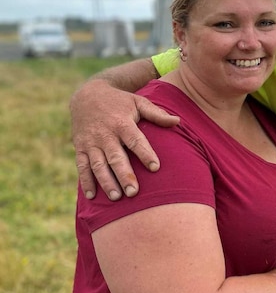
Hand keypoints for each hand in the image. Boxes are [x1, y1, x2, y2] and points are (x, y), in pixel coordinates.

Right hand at [71, 79, 178, 199]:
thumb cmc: (120, 101)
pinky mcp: (80, 147)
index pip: (135, 140)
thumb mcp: (138, 102)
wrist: (87, 95)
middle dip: (124, 175)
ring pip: (98, 165)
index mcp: (122, 123)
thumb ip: (157, 114)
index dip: (145, 154)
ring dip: (106, 182)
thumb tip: (178, 121)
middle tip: (134, 192)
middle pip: (115, 157)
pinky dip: (85, 181)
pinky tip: (91, 196)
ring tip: (116, 197)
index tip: (156, 168)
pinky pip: (81, 166)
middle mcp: (105, 134)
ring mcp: (91, 142)